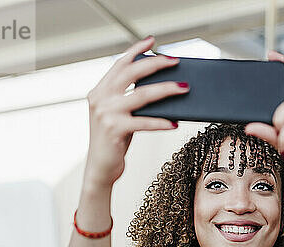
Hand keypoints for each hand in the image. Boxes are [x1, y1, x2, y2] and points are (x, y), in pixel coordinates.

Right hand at [84, 36, 188, 186]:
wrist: (100, 168)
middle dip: (156, 64)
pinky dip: (162, 123)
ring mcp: (106, 113)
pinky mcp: (115, 130)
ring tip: (184, 88)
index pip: (119, 65)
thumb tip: (162, 88)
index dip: (136, 50)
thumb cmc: (114, 141)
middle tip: (175, 61)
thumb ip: (131, 100)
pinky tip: (175, 123)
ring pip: (142, 95)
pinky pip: (145, 122)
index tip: (152, 40)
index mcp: (99, 92)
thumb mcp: (119, 115)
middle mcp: (100, 99)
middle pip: (132, 73)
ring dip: (167, 90)